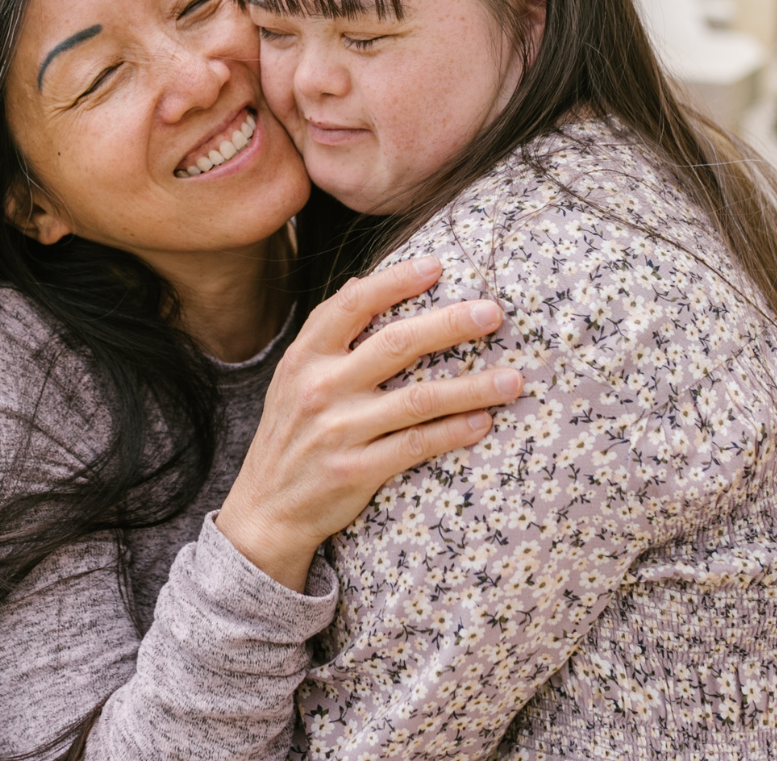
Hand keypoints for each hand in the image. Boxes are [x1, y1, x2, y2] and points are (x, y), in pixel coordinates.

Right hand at [216, 256, 521, 590]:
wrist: (264, 511)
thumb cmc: (289, 434)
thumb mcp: (293, 375)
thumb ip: (325, 331)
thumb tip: (362, 281)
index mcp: (304, 356)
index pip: (352, 305)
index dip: (395, 281)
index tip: (436, 265)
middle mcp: (320, 387)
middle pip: (396, 344)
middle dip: (450, 324)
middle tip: (493, 312)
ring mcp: (338, 430)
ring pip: (418, 399)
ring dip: (471, 387)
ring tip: (512, 379)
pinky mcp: (356, 470)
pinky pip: (416, 445)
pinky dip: (453, 432)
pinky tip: (483, 422)